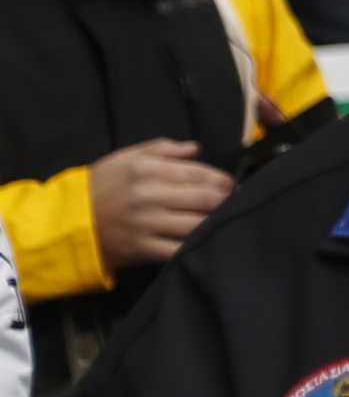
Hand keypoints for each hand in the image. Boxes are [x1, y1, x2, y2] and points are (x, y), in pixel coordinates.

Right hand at [91, 138, 235, 272]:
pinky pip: (180, 248)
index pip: (198, 173)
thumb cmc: (99, 187)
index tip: (231, 183)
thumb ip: (162, 149)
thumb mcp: (124, 158)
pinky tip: (205, 240)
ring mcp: (146, 224)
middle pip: (205, 198)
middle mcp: (148, 196)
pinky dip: (197, 245)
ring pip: (198, 224)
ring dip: (216, 221)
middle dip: (227, 200)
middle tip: (234, 201)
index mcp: (145, 170)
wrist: (66, 224)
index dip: (222, 179)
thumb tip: (196, 148)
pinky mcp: (142, 249)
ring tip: (224, 218)